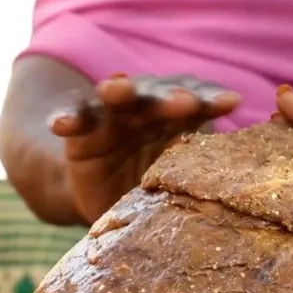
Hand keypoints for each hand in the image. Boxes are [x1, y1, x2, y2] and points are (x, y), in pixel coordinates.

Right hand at [51, 75, 241, 223]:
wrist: (109, 202)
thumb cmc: (158, 190)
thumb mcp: (180, 185)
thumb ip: (196, 172)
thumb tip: (226, 178)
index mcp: (181, 118)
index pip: (199, 103)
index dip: (213, 101)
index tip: (231, 103)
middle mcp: (149, 109)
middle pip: (159, 96)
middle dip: (170, 97)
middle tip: (183, 102)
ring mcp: (114, 117)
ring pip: (116, 97)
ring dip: (117, 91)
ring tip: (116, 89)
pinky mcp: (82, 130)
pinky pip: (74, 116)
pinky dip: (68, 117)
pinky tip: (61, 124)